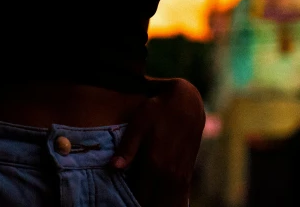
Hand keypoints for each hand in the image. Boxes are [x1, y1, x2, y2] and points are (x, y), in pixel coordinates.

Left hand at [109, 78, 205, 206]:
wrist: (187, 102)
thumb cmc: (158, 109)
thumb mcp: (139, 123)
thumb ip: (127, 148)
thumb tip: (112, 167)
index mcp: (155, 163)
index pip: (140, 196)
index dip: (130, 200)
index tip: (121, 199)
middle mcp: (170, 174)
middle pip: (154, 203)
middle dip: (143, 204)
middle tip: (130, 200)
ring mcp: (181, 175)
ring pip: (169, 202)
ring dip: (157, 203)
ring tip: (144, 201)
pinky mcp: (187, 173)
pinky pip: (179, 197)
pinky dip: (171, 202)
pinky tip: (163, 201)